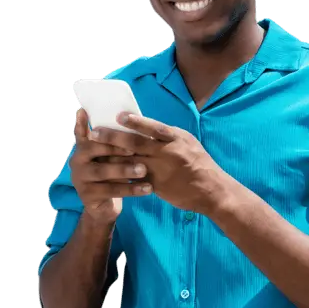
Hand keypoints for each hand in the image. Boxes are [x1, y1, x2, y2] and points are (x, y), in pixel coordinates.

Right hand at [69, 109, 153, 223]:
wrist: (106, 207)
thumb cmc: (114, 174)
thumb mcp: (114, 157)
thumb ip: (117, 141)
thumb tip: (134, 119)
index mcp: (84, 147)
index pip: (86, 132)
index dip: (89, 124)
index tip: (101, 117)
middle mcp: (77, 160)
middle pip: (95, 149)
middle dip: (116, 148)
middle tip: (135, 148)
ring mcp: (80, 178)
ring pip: (103, 171)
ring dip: (125, 169)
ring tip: (143, 170)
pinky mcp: (87, 195)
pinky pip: (111, 191)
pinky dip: (131, 189)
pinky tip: (147, 188)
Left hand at [87, 112, 229, 213]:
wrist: (212, 191)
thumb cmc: (201, 164)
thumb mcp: (189, 143)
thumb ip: (170, 137)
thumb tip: (149, 128)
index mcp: (177, 138)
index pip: (153, 127)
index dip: (135, 121)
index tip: (118, 116)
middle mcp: (168, 152)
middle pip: (135, 142)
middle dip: (114, 137)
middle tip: (96, 133)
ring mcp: (161, 170)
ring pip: (131, 160)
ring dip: (113, 156)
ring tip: (97, 151)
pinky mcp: (156, 185)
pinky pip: (135, 178)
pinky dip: (122, 174)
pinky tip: (110, 171)